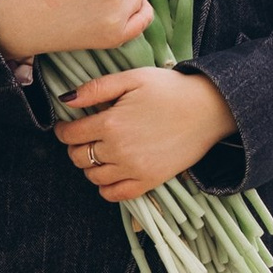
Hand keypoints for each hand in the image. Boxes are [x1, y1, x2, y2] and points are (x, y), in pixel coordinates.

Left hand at [56, 65, 237, 202]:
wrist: (209, 109)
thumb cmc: (171, 89)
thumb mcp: (133, 78)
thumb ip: (97, 88)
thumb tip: (66, 100)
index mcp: (111, 122)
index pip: (70, 135)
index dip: (63, 130)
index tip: (67, 126)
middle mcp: (118, 149)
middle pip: (78, 156)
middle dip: (75, 146)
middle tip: (85, 137)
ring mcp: (134, 168)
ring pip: (93, 176)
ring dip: (89, 166)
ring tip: (99, 152)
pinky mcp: (150, 180)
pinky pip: (116, 194)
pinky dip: (106, 188)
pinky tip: (110, 173)